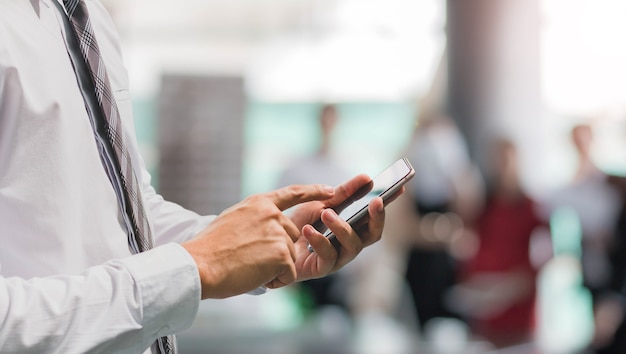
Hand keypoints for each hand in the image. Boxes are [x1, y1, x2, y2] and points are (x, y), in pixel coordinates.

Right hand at [182, 184, 334, 298]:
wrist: (200, 265)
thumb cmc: (210, 248)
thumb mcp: (233, 219)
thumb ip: (256, 217)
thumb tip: (271, 224)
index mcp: (259, 203)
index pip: (293, 193)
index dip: (314, 191)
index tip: (330, 191)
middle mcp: (272, 214)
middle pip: (292, 236)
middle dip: (278, 252)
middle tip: (249, 259)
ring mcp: (278, 232)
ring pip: (290, 256)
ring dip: (274, 267)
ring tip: (248, 266)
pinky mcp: (282, 253)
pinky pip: (289, 273)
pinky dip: (275, 280)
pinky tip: (254, 275)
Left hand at [289, 174, 403, 280]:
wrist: (272, 244)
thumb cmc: (299, 225)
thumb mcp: (321, 203)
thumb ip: (343, 193)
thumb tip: (367, 178)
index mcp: (353, 228)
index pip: (375, 216)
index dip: (389, 203)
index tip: (400, 187)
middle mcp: (350, 244)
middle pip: (373, 234)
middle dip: (377, 218)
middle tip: (375, 201)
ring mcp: (338, 259)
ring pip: (353, 246)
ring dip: (342, 228)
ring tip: (326, 214)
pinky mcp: (322, 269)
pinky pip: (328, 257)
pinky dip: (319, 241)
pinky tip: (308, 229)